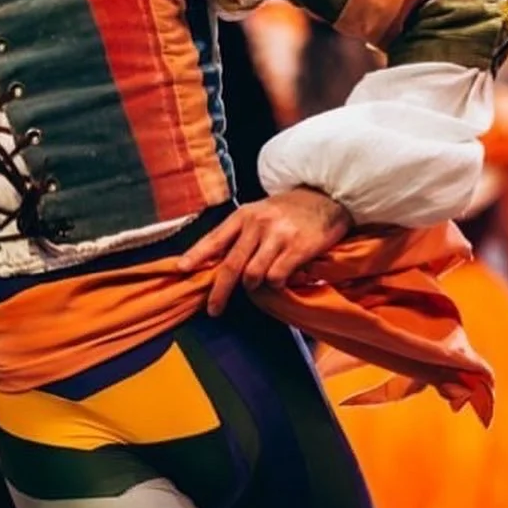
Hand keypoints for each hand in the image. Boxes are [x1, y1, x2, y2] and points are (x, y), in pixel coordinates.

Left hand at [177, 187, 352, 316]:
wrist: (326, 198)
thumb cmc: (287, 210)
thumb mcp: (258, 213)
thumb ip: (238, 235)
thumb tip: (213, 262)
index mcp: (243, 216)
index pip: (214, 238)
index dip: (196, 255)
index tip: (181, 269)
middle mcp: (257, 224)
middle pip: (231, 265)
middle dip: (219, 292)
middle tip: (213, 309)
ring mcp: (278, 236)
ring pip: (253, 275)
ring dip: (254, 286)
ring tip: (262, 281)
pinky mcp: (298, 248)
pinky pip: (276, 278)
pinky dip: (275, 285)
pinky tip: (281, 278)